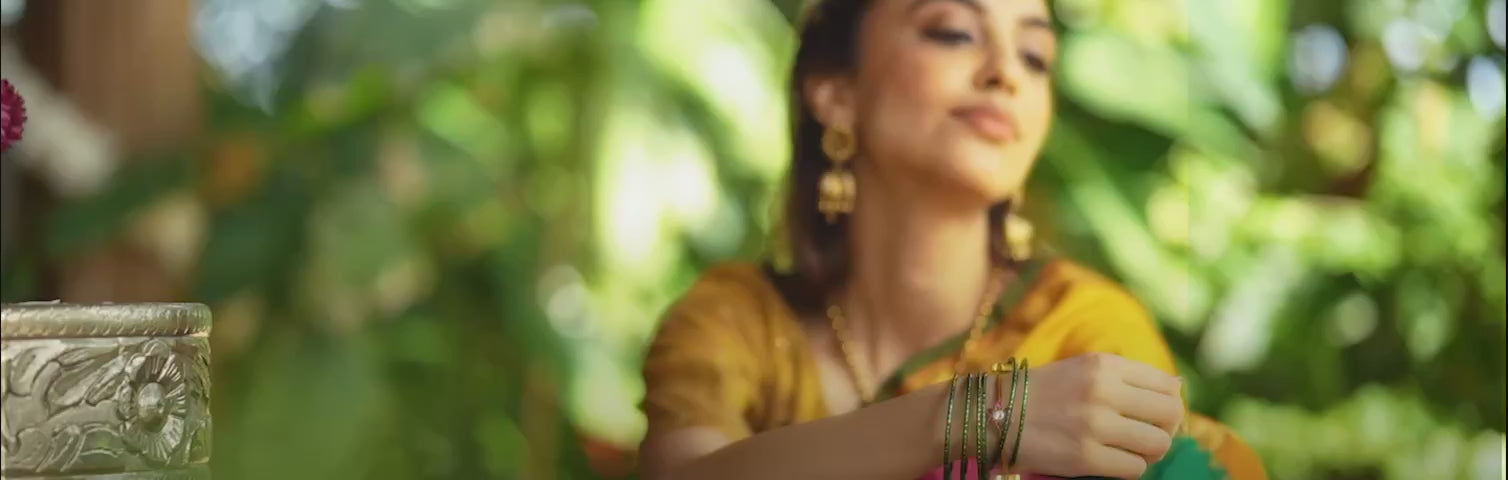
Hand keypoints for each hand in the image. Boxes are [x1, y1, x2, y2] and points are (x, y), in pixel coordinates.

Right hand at [1010, 353, 1184, 478]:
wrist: (993, 413)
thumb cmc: (1042, 393)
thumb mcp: (1083, 368)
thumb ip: (1126, 376)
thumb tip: (1177, 387)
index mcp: (1104, 364)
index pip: (1167, 384)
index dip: (1170, 404)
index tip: (1156, 416)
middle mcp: (1103, 390)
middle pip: (1170, 414)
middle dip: (1166, 429)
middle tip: (1147, 436)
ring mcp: (1095, 425)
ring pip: (1157, 444)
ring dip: (1148, 452)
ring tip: (1128, 450)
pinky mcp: (1086, 457)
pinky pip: (1135, 469)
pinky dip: (1128, 468)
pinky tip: (1110, 461)